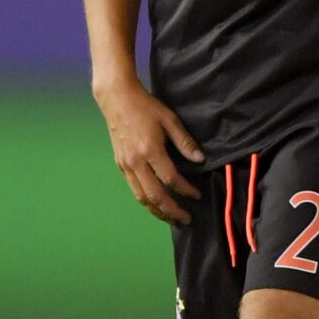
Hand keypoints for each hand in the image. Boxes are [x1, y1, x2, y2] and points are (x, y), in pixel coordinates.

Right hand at [94, 76, 203, 224]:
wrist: (117, 99)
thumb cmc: (145, 107)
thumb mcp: (170, 120)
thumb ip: (185, 142)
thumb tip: (201, 159)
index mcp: (150, 150)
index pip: (171, 179)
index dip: (186, 190)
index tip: (197, 195)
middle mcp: (136, 162)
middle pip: (154, 195)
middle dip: (171, 211)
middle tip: (185, 219)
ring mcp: (126, 165)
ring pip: (141, 197)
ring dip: (157, 211)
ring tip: (171, 218)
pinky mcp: (120, 165)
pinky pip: (134, 189)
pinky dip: (146, 200)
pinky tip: (155, 203)